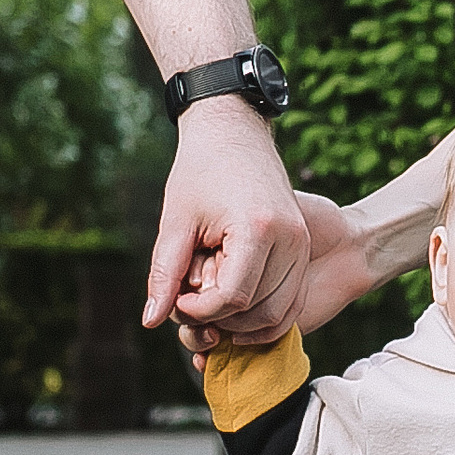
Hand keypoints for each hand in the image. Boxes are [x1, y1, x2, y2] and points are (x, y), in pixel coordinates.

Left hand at [143, 97, 309, 343]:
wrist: (235, 131)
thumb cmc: (200, 171)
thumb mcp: (177, 222)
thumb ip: (165, 274)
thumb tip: (151, 321)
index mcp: (258, 228)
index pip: (232, 297)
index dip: (200, 310)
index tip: (179, 298)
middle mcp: (290, 239)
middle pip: (257, 311)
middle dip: (220, 319)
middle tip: (193, 301)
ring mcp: (302, 245)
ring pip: (277, 314)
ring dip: (242, 322)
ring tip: (211, 301)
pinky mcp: (303, 248)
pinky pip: (290, 302)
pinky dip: (264, 316)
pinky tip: (233, 308)